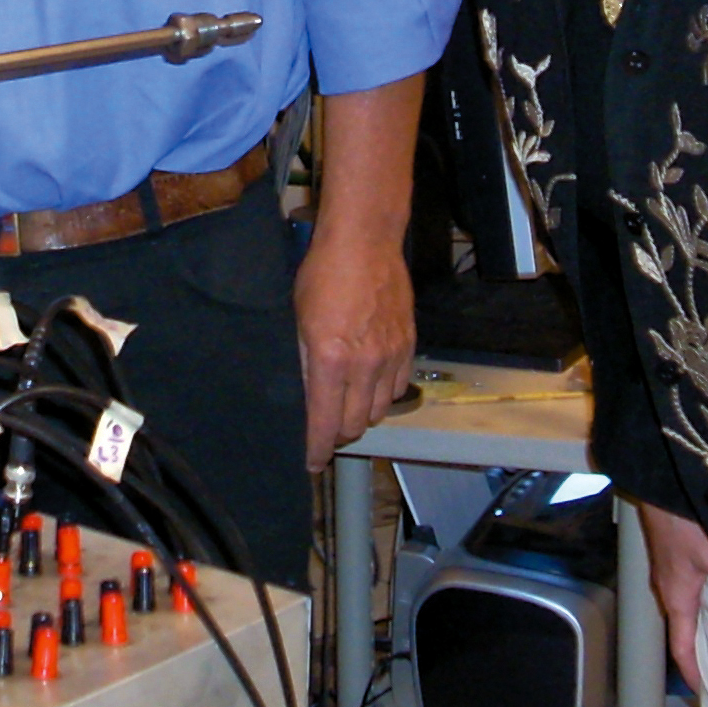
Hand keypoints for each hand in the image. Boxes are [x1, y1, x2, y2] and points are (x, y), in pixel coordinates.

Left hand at [294, 234, 414, 462]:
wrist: (365, 243)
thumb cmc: (324, 275)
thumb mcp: (298, 321)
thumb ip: (304, 364)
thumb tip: (305, 400)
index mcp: (331, 360)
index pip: (325, 423)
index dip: (317, 450)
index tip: (311, 463)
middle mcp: (364, 365)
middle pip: (354, 424)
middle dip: (337, 433)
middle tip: (325, 427)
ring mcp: (391, 357)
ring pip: (379, 410)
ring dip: (361, 414)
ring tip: (346, 403)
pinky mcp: (409, 346)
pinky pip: (398, 388)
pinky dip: (383, 394)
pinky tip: (370, 382)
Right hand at [638, 501, 707, 688]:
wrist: (661, 482)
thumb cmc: (682, 519)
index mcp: (676, 595)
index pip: (681, 645)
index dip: (693, 672)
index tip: (706, 693)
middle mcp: (670, 587)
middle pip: (685, 628)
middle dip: (703, 650)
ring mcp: (671, 570)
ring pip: (690, 608)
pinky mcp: (677, 554)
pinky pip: (693, 589)